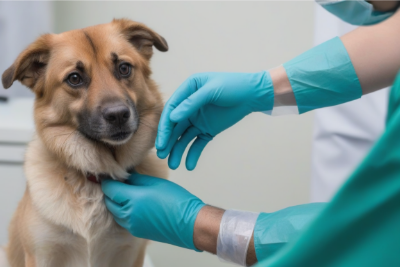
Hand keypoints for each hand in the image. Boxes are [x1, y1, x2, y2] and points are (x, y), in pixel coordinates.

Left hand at [101, 173, 205, 249]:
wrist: (189, 223)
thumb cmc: (176, 200)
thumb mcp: (155, 183)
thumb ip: (136, 178)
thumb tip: (125, 174)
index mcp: (132, 199)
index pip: (110, 188)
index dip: (107, 180)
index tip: (107, 174)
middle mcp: (128, 214)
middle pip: (109, 201)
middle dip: (111, 191)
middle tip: (117, 181)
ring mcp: (132, 225)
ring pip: (115, 212)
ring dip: (116, 202)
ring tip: (125, 192)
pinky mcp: (137, 232)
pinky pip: (123, 221)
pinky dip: (123, 212)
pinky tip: (133, 204)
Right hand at [156, 71, 273, 169]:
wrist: (253, 94)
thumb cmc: (234, 85)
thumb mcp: (212, 90)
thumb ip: (192, 103)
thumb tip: (173, 118)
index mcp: (187, 91)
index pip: (171, 110)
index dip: (165, 126)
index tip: (161, 141)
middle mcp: (188, 106)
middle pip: (175, 126)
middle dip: (168, 141)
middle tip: (162, 155)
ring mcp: (197, 119)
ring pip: (183, 137)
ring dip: (177, 150)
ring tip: (173, 165)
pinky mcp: (207, 130)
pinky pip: (198, 144)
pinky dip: (193, 154)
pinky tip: (189, 166)